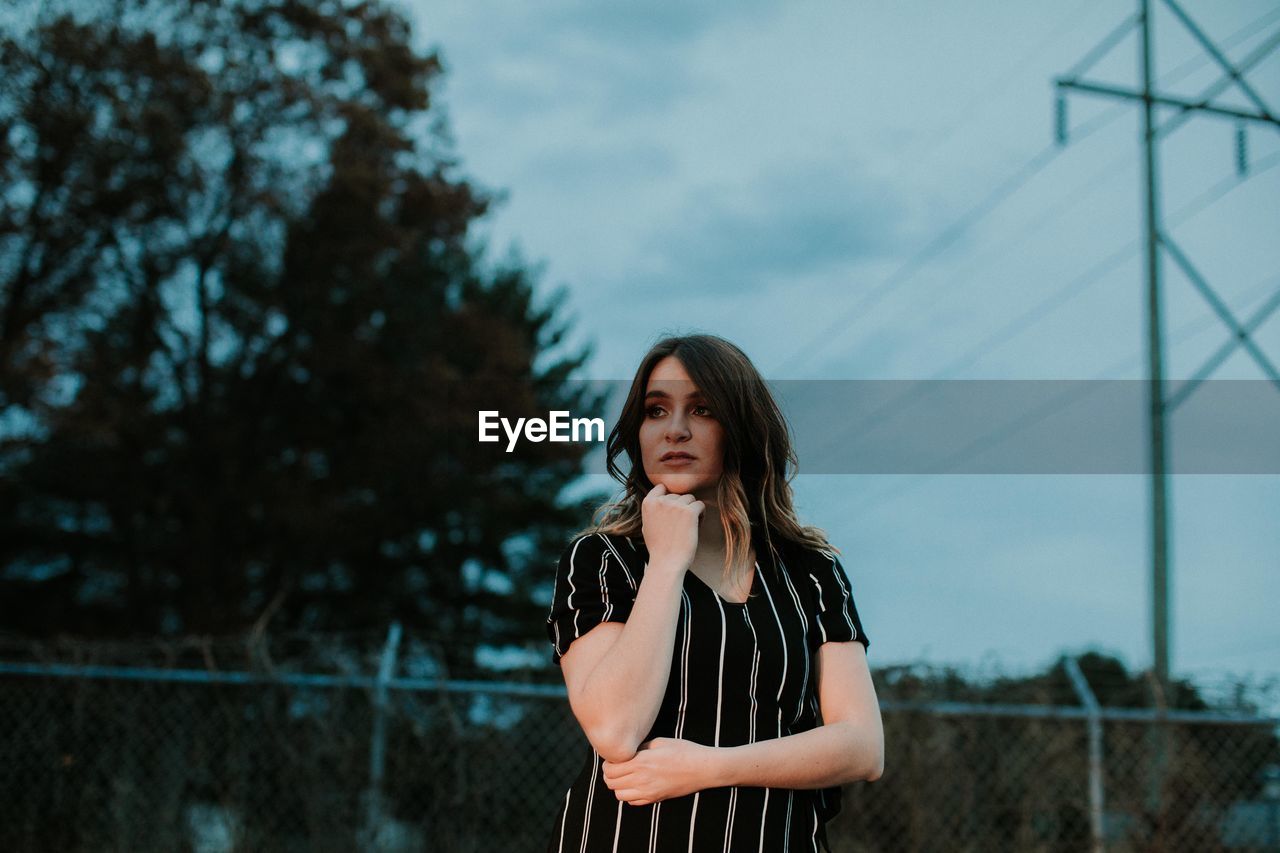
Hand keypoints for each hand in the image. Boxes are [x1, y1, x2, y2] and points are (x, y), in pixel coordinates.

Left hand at [601, 737, 716, 805]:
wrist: (703, 768)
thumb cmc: (683, 751)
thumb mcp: (660, 742)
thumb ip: (640, 747)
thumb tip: (627, 751)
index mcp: (641, 762)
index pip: (610, 768)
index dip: (608, 763)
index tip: (614, 758)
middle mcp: (642, 779)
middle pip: (611, 783)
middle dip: (610, 774)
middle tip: (617, 767)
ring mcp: (648, 792)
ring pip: (619, 795)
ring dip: (618, 786)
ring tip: (626, 776)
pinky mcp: (655, 799)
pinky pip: (632, 802)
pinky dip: (629, 795)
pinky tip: (636, 785)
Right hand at [641, 484, 703, 573]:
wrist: (667, 563)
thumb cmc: (658, 548)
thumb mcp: (646, 526)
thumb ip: (652, 511)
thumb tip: (659, 500)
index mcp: (648, 503)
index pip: (661, 487)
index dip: (669, 497)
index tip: (672, 512)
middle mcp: (661, 501)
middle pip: (678, 495)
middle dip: (681, 507)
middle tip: (681, 524)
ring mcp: (675, 505)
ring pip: (690, 498)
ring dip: (692, 510)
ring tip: (689, 526)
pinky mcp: (689, 512)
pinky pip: (700, 505)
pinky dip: (701, 515)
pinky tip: (696, 526)